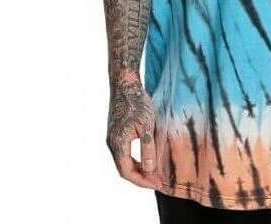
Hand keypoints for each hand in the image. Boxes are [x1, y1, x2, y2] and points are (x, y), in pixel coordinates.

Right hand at [107, 73, 158, 188]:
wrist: (125, 84)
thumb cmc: (137, 102)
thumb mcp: (147, 125)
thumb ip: (148, 148)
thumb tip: (150, 170)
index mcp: (118, 144)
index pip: (128, 172)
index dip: (142, 181)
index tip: (157, 184)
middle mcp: (112, 143)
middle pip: (124, 169)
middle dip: (141, 178)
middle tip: (158, 182)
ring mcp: (112, 138)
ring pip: (124, 161)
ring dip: (138, 169)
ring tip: (154, 173)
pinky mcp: (116, 132)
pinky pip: (124, 153)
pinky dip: (135, 160)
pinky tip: (147, 159)